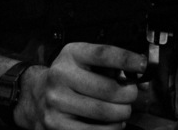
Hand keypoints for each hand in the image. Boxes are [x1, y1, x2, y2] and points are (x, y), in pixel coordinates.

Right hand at [14, 42, 145, 128]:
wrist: (35, 95)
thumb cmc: (67, 76)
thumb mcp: (82, 60)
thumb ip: (108, 66)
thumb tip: (140, 79)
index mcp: (71, 54)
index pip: (103, 54)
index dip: (127, 59)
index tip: (143, 65)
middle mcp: (61, 76)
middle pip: (109, 89)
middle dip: (129, 94)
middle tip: (132, 95)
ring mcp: (57, 102)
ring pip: (104, 112)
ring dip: (122, 114)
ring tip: (123, 111)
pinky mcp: (56, 125)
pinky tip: (112, 124)